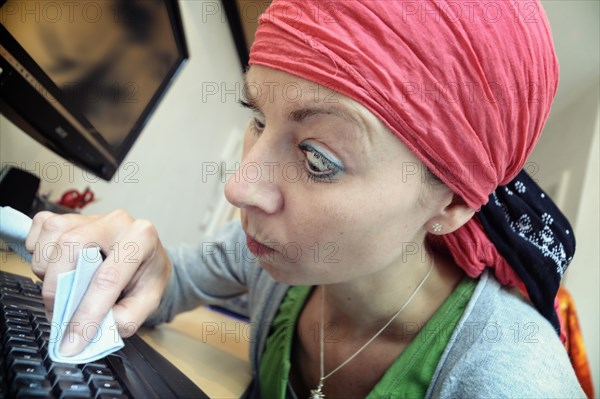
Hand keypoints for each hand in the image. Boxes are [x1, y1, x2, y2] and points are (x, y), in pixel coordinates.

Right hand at [25, 209, 171, 356]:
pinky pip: (42, 225)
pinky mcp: (71, 216)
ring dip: (47, 268)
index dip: (87, 312)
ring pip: (54, 234)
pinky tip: (54, 266)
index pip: (108, 276)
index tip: (73, 340)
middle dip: (58, 285)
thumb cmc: (146, 277)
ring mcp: (92, 216)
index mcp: (142, 239)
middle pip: (73, 244)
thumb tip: (94, 330)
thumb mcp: (149, 302)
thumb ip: (126, 319)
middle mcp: (117, 221)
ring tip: (62, 288)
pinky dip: (38, 249)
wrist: (145, 259)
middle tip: (59, 312)